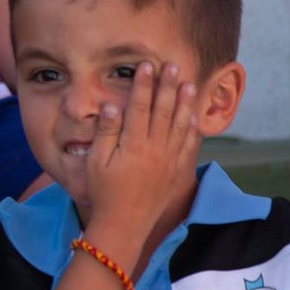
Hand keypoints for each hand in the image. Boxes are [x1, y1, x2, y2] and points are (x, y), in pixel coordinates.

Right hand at [86, 61, 199, 235]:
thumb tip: (112, 105)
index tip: (146, 66)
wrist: (125, 223)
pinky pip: (189, 147)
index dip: (144, 85)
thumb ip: (106, 132)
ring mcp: (170, 161)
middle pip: (164, 111)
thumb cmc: (105, 192)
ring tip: (188, 84)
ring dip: (184, 103)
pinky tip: (193, 117)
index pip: (140, 107)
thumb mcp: (97, 161)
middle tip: (172, 65)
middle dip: (168, 86)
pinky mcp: (177, 172)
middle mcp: (156, 150)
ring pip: (180, 125)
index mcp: (134, 145)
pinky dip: (192, 130)